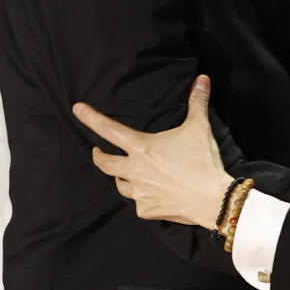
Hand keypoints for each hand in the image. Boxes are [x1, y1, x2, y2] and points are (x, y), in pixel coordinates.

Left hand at [72, 75, 230, 225]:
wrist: (212, 199)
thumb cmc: (203, 161)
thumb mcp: (199, 128)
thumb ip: (197, 102)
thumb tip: (202, 79)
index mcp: (141, 147)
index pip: (108, 129)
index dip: (90, 118)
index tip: (76, 109)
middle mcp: (134, 170)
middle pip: (104, 163)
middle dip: (98, 156)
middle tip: (97, 152)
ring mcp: (138, 192)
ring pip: (120, 184)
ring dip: (121, 177)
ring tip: (128, 175)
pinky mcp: (146, 210)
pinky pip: (138, 203)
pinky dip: (143, 198)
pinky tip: (153, 196)